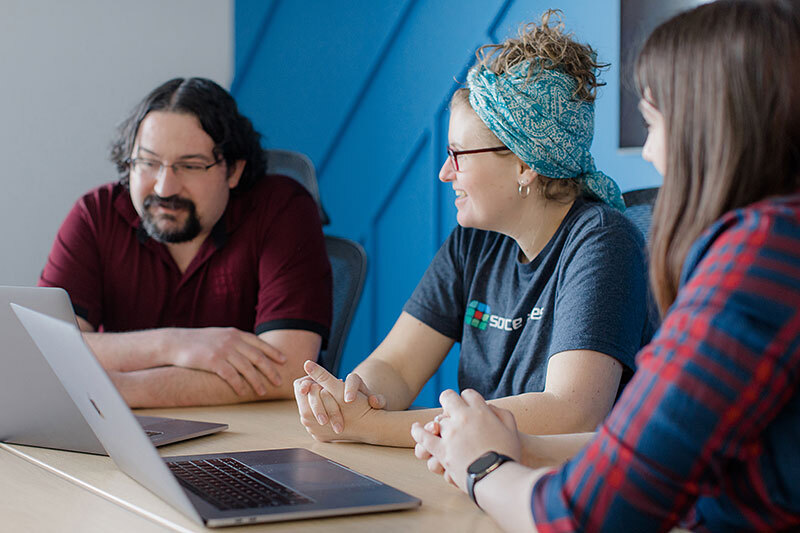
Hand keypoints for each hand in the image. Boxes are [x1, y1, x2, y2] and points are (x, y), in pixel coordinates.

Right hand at [167, 327, 285, 395]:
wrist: (176, 342)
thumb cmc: (199, 342)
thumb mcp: (221, 335)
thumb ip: (236, 341)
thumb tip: (251, 351)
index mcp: (236, 334)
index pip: (260, 343)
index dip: (274, 352)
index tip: (284, 361)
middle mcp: (232, 340)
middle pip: (258, 357)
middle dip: (270, 370)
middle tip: (279, 381)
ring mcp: (223, 350)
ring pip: (247, 368)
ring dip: (257, 381)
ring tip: (263, 391)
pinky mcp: (213, 361)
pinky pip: (231, 375)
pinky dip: (239, 385)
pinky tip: (243, 392)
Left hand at [293, 360, 378, 441]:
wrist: (373, 427)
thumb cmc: (357, 407)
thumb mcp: (338, 389)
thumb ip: (321, 376)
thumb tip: (306, 364)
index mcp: (308, 415)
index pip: (300, 387)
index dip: (311, 379)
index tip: (324, 379)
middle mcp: (309, 426)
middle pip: (305, 398)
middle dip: (317, 390)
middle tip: (333, 388)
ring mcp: (316, 432)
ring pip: (312, 407)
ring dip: (322, 398)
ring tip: (337, 396)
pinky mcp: (324, 435)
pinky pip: (319, 417)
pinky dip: (326, 409)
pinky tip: (338, 407)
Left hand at [411, 389, 521, 491]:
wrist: (498, 477)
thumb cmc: (508, 456)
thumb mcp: (512, 430)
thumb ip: (502, 414)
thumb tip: (489, 407)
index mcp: (481, 411)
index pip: (469, 394)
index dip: (468, 399)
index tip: (468, 405)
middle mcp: (463, 418)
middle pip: (449, 398)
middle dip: (449, 401)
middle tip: (450, 408)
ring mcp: (450, 433)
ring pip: (437, 419)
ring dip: (439, 423)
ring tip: (436, 425)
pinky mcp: (441, 450)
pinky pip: (423, 437)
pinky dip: (417, 432)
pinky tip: (416, 428)